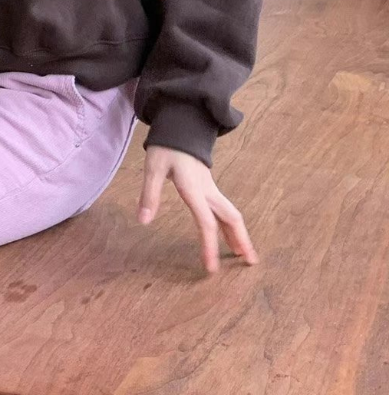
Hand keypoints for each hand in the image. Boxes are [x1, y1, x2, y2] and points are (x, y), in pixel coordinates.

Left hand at [138, 142, 255, 275]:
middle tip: (250, 263)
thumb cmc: (167, 146)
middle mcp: (208, 191)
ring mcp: (211, 189)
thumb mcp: (153, 167)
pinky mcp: (209, 189)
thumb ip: (149, 193)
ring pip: (231, 214)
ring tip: (245, 255)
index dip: (209, 246)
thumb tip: (143, 220)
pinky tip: (231, 238)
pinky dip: (231, 226)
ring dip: (239, 235)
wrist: (182, 126)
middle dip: (241, 240)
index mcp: (194, 188)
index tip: (212, 268)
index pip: (206, 222)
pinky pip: (224, 211)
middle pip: (230, 218)